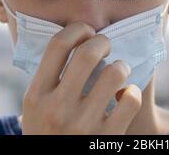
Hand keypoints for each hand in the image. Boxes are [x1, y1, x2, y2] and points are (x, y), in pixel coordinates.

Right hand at [21, 22, 141, 133]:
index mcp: (36, 95)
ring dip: (121, 66)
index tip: (86, 31)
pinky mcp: (107, 139)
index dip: (77, 29)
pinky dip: (132, 93)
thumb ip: (49, 79)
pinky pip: (131, 99)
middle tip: (107, 45)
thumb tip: (75, 40)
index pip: (57, 45)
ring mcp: (83, 125)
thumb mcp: (36, 109)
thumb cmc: (49, 134)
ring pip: (114, 73)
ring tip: (119, 71)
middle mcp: (57, 108)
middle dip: (103, 41)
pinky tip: (125, 97)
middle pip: (88, 53)